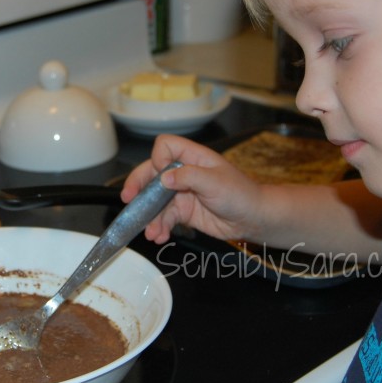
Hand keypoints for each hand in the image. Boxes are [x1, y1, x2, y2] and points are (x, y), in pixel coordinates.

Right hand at [121, 134, 265, 243]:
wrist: (253, 219)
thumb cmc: (240, 194)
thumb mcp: (215, 181)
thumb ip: (188, 176)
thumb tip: (163, 178)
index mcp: (192, 157)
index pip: (165, 146)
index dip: (158, 158)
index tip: (160, 174)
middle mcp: (184, 172)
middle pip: (152, 173)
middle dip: (138, 187)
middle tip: (128, 200)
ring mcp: (182, 193)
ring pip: (156, 200)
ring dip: (150, 216)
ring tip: (151, 232)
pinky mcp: (183, 212)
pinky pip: (164, 218)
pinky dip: (159, 227)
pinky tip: (159, 236)